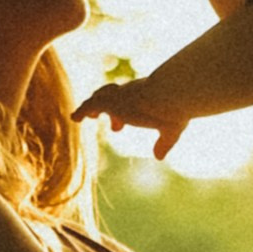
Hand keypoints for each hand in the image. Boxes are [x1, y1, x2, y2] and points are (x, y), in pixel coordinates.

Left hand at [73, 71, 189, 160]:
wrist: (172, 94)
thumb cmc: (177, 108)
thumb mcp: (172, 128)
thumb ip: (164, 142)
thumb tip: (158, 157)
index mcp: (145, 96)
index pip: (129, 102)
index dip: (121, 115)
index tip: (118, 128)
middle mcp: (131, 94)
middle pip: (113, 97)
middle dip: (109, 109)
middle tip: (112, 126)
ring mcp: (120, 97)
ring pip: (100, 98)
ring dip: (91, 107)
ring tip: (82, 117)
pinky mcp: (111, 102)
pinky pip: (91, 105)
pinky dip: (82, 111)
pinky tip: (75, 118)